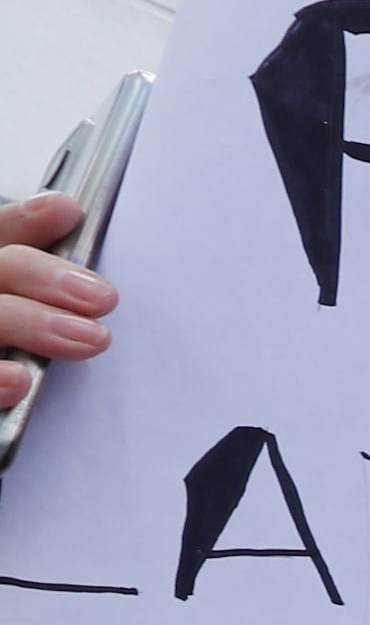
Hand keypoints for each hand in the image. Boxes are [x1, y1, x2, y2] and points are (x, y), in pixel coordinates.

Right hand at [0, 190, 115, 418]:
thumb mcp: (40, 309)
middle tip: (104, 297)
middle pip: (1, 268)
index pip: (1, 234)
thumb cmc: (30, 358)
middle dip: (46, 275)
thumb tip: (76, 225)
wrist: (3, 413)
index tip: (67, 210)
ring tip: (91, 340)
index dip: (25, 220)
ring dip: (32, 323)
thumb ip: (54, 284)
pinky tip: (19, 381)